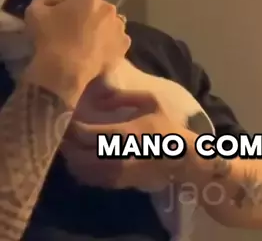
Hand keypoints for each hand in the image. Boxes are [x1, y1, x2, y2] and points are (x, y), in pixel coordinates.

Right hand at [24, 0, 130, 105]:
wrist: (65, 70)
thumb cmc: (50, 38)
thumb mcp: (35, 13)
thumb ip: (43, 1)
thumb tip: (49, 0)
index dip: (71, 6)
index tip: (62, 17)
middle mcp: (110, 8)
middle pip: (98, 9)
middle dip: (89, 16)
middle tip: (75, 31)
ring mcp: (120, 27)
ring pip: (110, 24)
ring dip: (102, 30)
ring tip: (88, 44)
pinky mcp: (125, 45)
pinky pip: (117, 41)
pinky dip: (110, 45)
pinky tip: (98, 53)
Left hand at [60, 89, 187, 189]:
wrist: (180, 157)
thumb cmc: (166, 126)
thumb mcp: (151, 102)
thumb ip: (125, 96)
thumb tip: (102, 97)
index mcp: (121, 133)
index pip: (84, 133)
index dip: (71, 126)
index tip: (68, 118)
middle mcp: (113, 155)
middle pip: (76, 153)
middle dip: (67, 143)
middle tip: (62, 132)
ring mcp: (114, 172)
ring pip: (79, 169)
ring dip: (71, 158)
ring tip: (70, 145)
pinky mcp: (116, 183)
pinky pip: (89, 179)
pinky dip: (80, 170)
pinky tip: (81, 159)